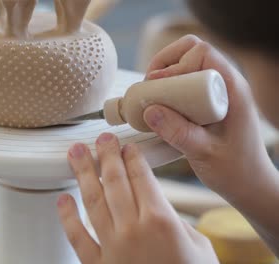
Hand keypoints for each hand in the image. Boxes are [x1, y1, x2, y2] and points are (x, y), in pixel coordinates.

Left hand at [57, 133, 217, 263]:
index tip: (126, 145)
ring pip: (93, 201)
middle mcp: (133, 230)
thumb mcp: (198, 246)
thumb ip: (175, 221)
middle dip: (107, 156)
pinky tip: (62, 199)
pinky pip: (77, 237)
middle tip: (101, 138)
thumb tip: (158, 207)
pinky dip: (67, 216)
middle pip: (115, 182)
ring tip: (76, 153)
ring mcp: (112, 248)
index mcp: (161, 221)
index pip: (142, 178)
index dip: (132, 158)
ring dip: (83, 173)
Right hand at [143, 35, 274, 199]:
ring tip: (152, 96)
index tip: (157, 87)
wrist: (250, 185)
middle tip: (150, 87)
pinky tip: (161, 106)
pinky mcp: (210, 101)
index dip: (175, 64)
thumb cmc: (235, 171)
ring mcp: (219, 91)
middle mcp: (226, 84)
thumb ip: (178, 132)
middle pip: (192, 50)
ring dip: (166, 74)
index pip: (202, 53)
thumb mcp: (204, 153)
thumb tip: (150, 110)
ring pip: (188, 63)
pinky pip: (188, 81)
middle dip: (165, 63)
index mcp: (232, 89)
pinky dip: (170, 87)